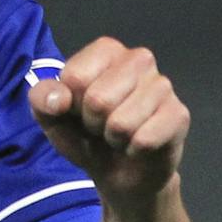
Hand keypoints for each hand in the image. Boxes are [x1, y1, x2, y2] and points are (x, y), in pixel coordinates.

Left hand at [28, 36, 189, 203]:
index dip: (70, 104)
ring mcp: (163, 85)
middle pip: (98, 99)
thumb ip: (42, 99)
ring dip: (113, 139)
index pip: (75, 77)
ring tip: (118, 135)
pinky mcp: (178, 114)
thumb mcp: (51, 117)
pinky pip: (144, 139)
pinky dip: (133, 150)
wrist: (117, 171)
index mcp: (106, 50)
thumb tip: (59, 99)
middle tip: (100, 126)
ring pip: (121, 122)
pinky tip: (138, 145)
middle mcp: (138, 59)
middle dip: (92, 123)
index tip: (78, 110)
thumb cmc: (83, 135)